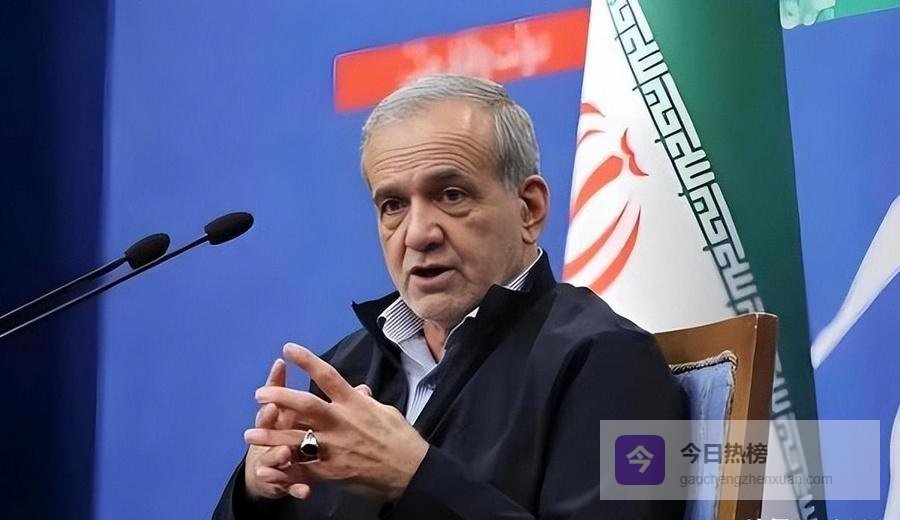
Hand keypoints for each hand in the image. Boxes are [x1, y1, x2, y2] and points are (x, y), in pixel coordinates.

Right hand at [243, 359, 309, 499]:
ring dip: (277, 454)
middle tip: (273, 410)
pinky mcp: (283, 481)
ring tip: (284, 453)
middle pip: (266, 426)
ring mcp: (274, 460)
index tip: (277, 371)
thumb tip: (284, 363)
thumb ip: (290, 390)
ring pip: (273, 456)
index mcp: (276, 418)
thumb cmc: (281, 432)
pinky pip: (290, 485)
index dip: (274, 387)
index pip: (273, 399)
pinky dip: (297, 488)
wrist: (269, 471)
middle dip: (268, 418)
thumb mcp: (286, 411)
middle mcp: (270, 437)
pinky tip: (305, 491)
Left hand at [245, 343, 429, 502]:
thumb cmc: (400, 438)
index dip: (306, 361)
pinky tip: (266, 468)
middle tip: (259, 395)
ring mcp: (335, 448)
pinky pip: (303, 471)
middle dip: (280, 398)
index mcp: (354, 404)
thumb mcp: (385, 411)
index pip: (327, 376)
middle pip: (306, 406)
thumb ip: (366, 399)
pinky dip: (284, 471)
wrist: (410, 471)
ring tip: (249, 433)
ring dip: (271, 436)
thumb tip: (358, 388)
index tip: (288, 348)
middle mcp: (341, 423)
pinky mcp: (332, 472)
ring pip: (297, 440)